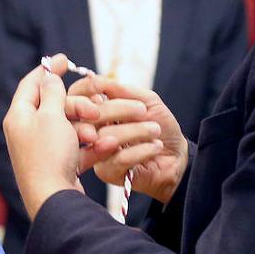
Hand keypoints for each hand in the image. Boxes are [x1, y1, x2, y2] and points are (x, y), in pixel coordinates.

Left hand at [2, 55, 98, 218]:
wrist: (55, 200)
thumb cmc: (49, 155)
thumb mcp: (51, 116)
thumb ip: (53, 93)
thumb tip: (49, 77)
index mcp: (19, 116)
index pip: (31, 84)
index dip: (48, 69)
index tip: (66, 58)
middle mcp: (27, 131)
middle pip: (54, 105)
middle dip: (78, 105)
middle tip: (93, 109)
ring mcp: (42, 149)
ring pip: (69, 126)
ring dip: (87, 127)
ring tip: (95, 134)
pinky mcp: (58, 165)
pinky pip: (77, 147)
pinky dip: (91, 145)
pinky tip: (106, 145)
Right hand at [68, 75, 188, 203]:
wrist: (177, 156)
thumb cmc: (161, 127)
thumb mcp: (147, 101)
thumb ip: (122, 90)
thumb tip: (97, 80)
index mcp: (97, 111)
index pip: (77, 97)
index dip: (85, 90)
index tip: (100, 86)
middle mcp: (92, 131)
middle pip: (88, 117)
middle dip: (116, 109)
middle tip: (143, 110)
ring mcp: (97, 153)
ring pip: (106, 137)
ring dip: (136, 131)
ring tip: (155, 130)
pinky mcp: (107, 172)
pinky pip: (118, 158)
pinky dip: (141, 150)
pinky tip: (155, 147)